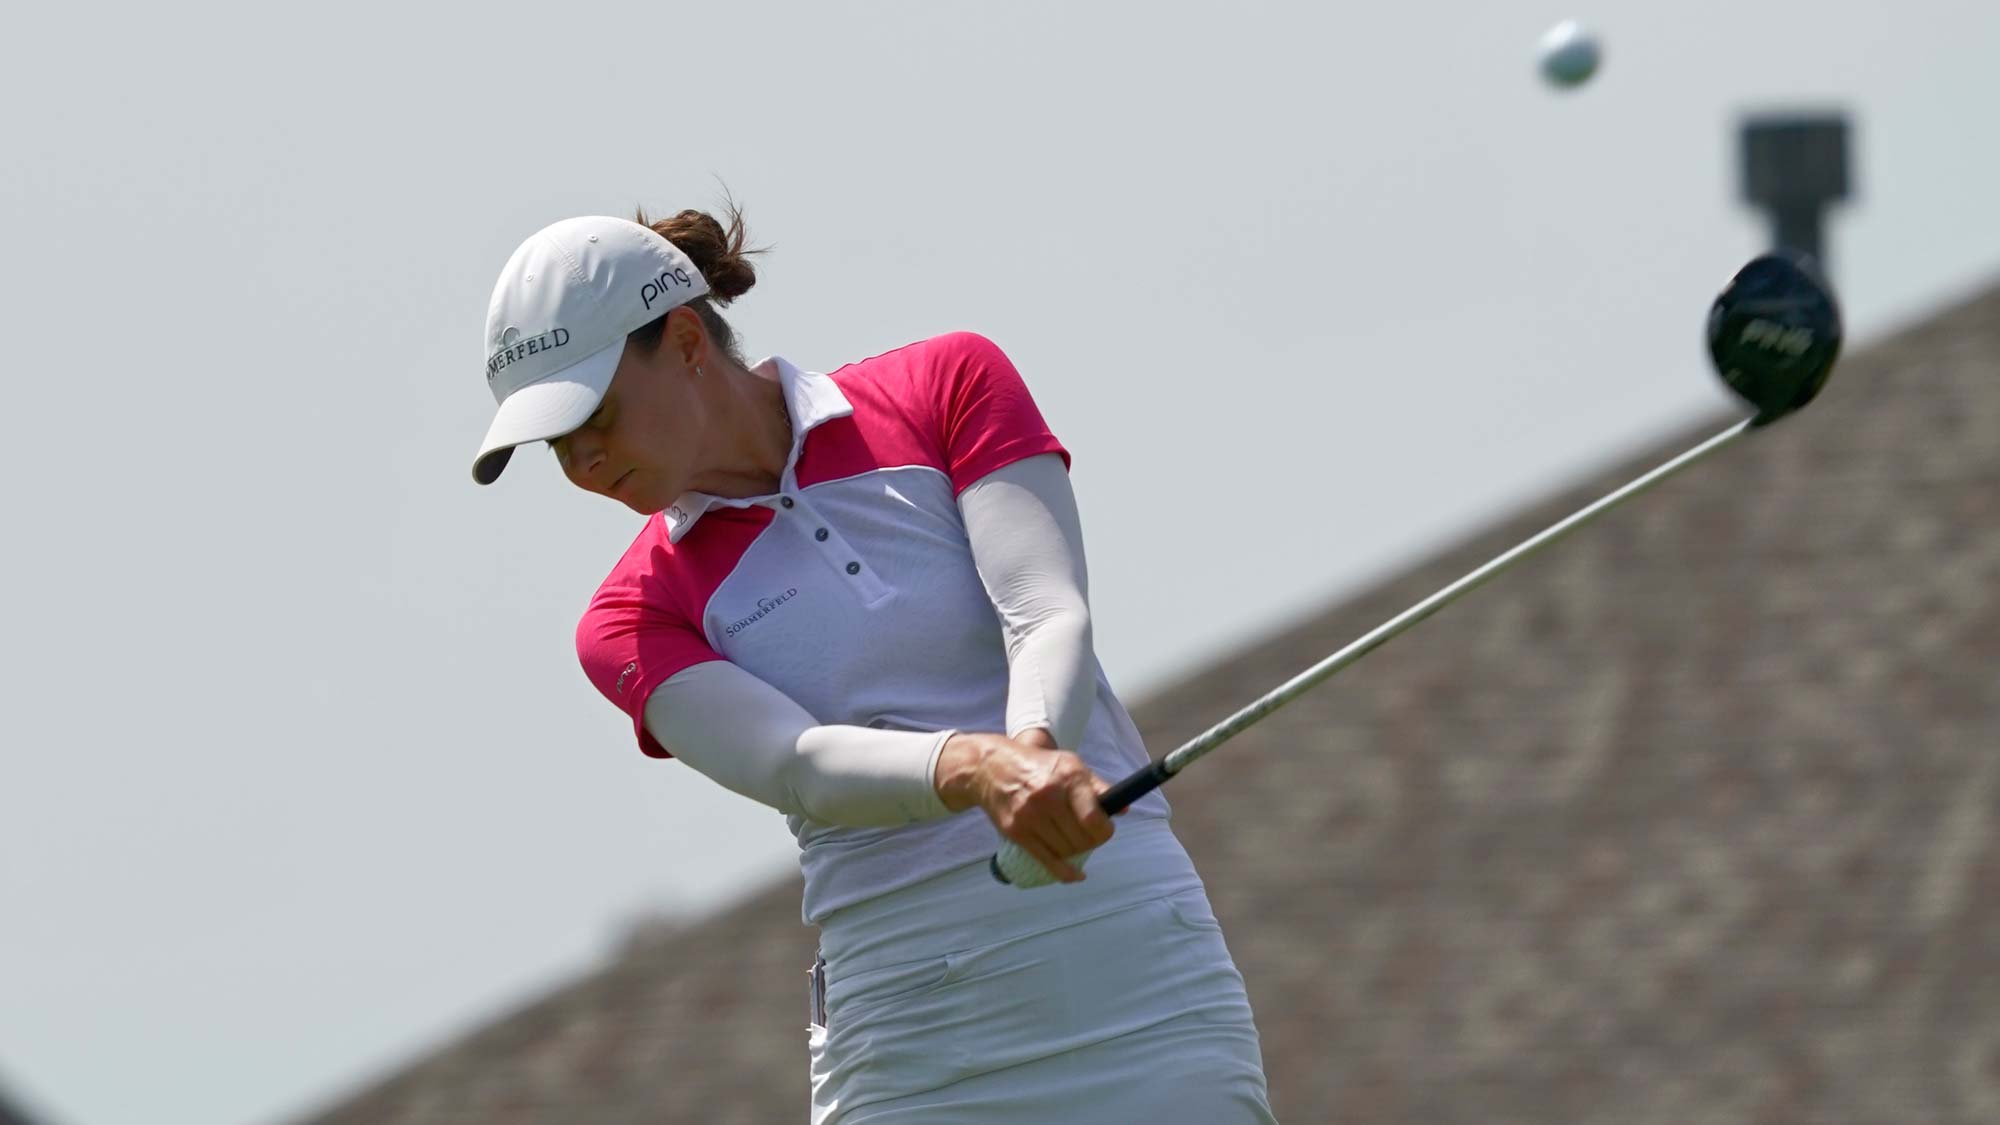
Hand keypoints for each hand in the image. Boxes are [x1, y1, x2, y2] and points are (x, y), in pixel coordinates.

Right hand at [934, 730, 1113, 882]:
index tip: (1104, 829)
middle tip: (1088, 836)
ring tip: (1073, 841)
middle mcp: (1049, 796)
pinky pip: (1047, 860)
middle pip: (1082, 839)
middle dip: (1091, 842)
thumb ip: (1097, 787)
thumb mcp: (1070, 765)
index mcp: (1069, 777)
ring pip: (1067, 851)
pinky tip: (1075, 876)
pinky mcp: (1017, 831)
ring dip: (1075, 852)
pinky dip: (1064, 872)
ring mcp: (1031, 815)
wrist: (990, 767)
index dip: (1105, 831)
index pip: (1094, 819)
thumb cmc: (1037, 766)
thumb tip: (1123, 809)